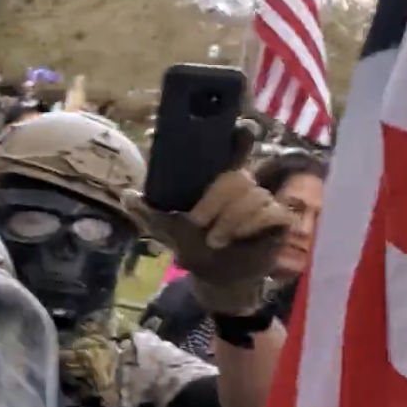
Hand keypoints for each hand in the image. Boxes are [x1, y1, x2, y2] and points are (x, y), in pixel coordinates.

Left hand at [121, 122, 294, 314]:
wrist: (216, 279)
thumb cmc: (194, 249)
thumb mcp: (167, 231)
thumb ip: (149, 212)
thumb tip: (126, 195)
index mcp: (219, 181)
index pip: (236, 148)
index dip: (241, 135)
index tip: (243, 127)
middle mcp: (244, 185)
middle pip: (237, 177)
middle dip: (215, 202)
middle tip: (199, 224)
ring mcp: (264, 201)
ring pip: (252, 196)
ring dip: (230, 221)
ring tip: (217, 240)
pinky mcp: (280, 219)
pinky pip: (271, 211)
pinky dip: (251, 225)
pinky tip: (241, 238)